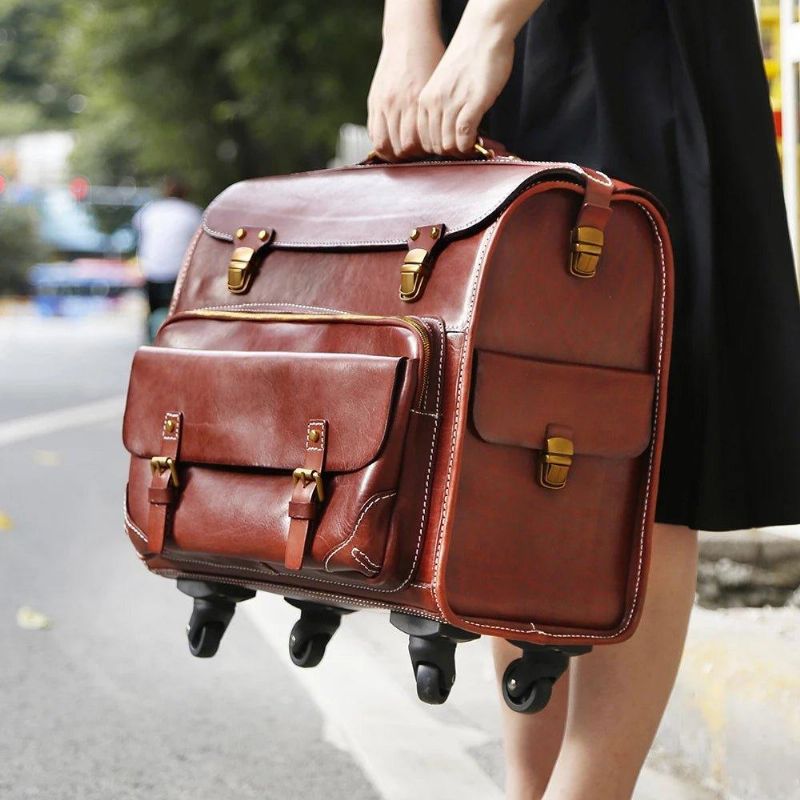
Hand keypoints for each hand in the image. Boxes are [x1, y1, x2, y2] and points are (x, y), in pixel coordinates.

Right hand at [367, 29, 445, 160]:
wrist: (408, 37)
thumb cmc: (430, 60)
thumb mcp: (437, 87)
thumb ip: (436, 113)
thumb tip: (444, 139)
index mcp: (415, 101)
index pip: (413, 143)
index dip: (422, 153)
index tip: (431, 152)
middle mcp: (396, 104)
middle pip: (399, 147)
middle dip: (410, 156)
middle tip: (419, 154)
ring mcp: (382, 103)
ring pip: (383, 144)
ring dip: (394, 153)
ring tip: (404, 153)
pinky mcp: (373, 101)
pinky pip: (373, 132)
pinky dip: (382, 142)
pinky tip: (392, 142)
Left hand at [417, 19, 514, 155]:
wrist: (483, 35)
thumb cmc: (468, 60)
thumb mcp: (444, 87)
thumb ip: (442, 109)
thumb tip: (447, 134)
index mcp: (424, 101)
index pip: (422, 140)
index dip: (436, 150)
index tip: (450, 150)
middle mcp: (434, 104)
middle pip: (434, 146)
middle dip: (449, 154)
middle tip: (463, 152)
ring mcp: (451, 104)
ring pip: (447, 145)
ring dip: (460, 152)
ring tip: (471, 149)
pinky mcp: (471, 104)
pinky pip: (464, 136)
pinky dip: (470, 145)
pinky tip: (476, 143)